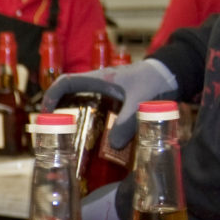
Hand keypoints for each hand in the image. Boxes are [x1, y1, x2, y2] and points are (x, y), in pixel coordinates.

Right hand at [42, 59, 177, 147]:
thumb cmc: (156, 81)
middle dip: (59, 110)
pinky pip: (98, 110)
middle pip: (70, 93)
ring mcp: (109, 91)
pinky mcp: (118, 100)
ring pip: (83, 102)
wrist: (173, 74)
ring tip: (72, 138)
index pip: (66, 82)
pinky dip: (92, 122)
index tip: (45, 114)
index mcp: (100, 79)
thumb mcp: (142, 102)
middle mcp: (100, 84)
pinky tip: (98, 138)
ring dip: (75, 117)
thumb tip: (112, 145)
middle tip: (55, 131)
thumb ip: (128, 122)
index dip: (51, 96)